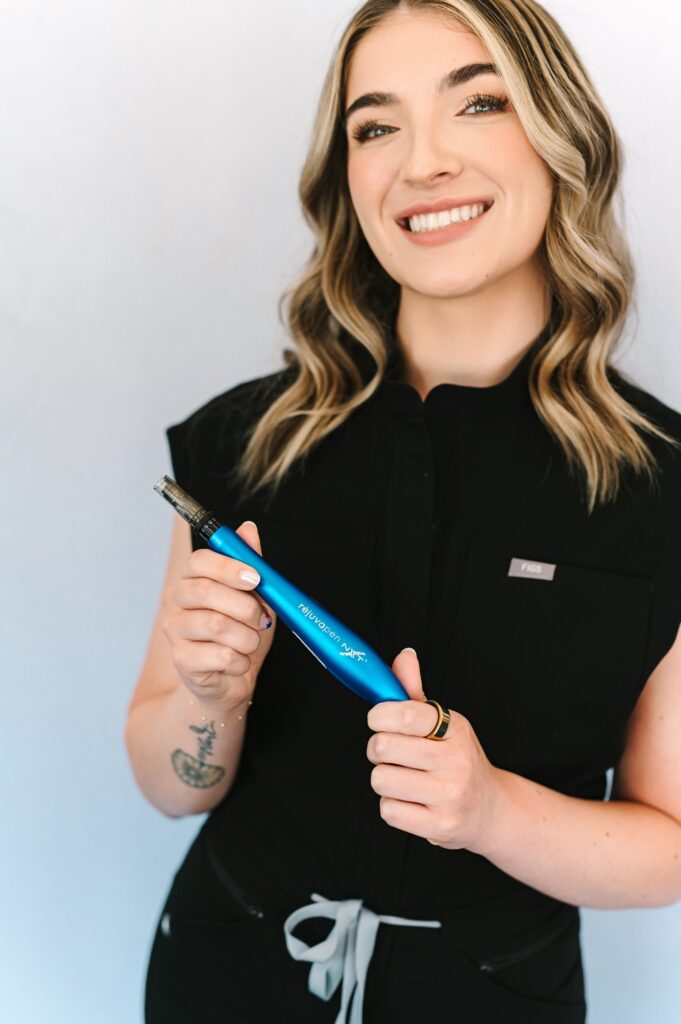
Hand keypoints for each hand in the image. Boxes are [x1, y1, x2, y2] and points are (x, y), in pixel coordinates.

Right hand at [161, 521, 276, 711]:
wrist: (232, 680)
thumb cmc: (241, 634)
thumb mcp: (254, 597)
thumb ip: (251, 563)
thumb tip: (249, 529)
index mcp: (191, 580)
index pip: (199, 562)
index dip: (229, 567)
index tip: (255, 579)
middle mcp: (176, 601)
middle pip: (206, 591)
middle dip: (245, 606)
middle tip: (261, 619)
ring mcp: (174, 631)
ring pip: (217, 625)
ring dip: (247, 637)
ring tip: (251, 643)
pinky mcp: (181, 660)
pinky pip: (220, 655)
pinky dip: (241, 660)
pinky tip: (239, 662)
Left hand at [366, 648, 501, 851]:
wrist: (491, 810)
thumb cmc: (458, 761)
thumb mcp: (443, 723)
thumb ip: (414, 691)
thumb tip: (404, 656)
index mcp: (455, 729)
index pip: (405, 713)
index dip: (379, 715)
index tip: (378, 720)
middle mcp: (455, 761)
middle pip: (382, 747)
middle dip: (378, 750)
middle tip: (392, 753)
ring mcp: (449, 795)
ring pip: (381, 779)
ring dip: (384, 780)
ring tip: (404, 779)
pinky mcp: (439, 826)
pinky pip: (388, 810)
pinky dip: (393, 806)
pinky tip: (412, 802)